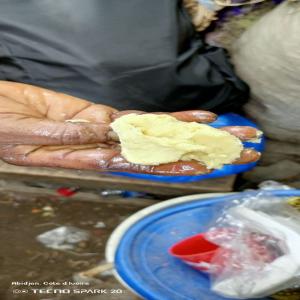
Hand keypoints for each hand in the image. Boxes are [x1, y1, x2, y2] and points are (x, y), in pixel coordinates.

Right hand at [0, 81, 259, 174]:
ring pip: (159, 134)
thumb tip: (108, 132)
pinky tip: (197, 116)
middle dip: (202, 150)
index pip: (140, 163)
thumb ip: (73, 137)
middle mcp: (108, 148)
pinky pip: (142, 117)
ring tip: (230, 134)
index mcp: (90, 158)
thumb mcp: (31, 138)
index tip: (204, 163)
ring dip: (196, 133)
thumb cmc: (4, 130)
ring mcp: (110, 130)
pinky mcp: (105, 113)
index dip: (173, 163)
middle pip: (162, 151)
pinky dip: (170, 116)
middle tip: (237, 150)